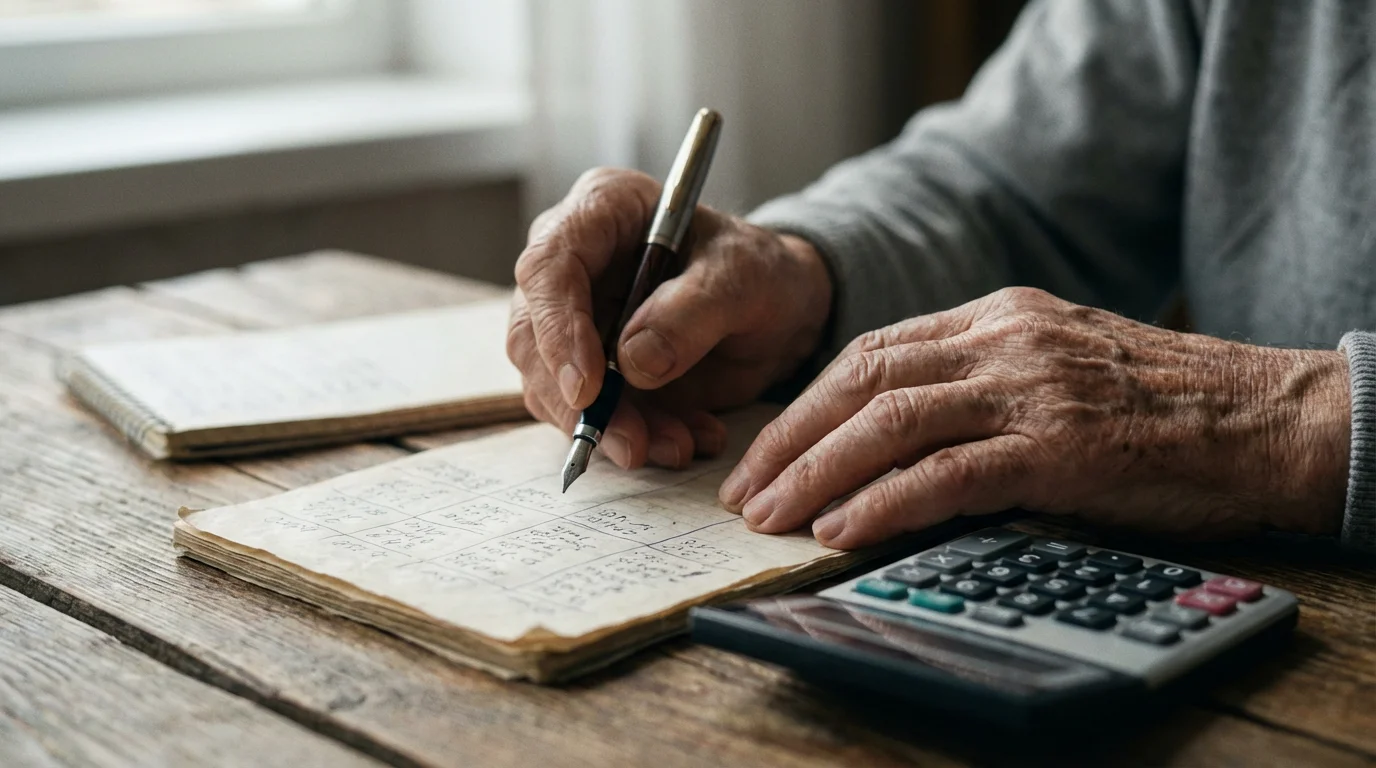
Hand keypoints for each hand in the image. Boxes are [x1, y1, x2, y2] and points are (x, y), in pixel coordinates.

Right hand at [508, 168, 832, 468]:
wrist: (777, 311)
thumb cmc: (757, 270)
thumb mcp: (744, 277)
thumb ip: (693, 311)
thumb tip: (632, 362)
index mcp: (601, 212)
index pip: (548, 266)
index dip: (557, 328)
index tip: (588, 387)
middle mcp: (573, 266)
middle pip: (533, 336)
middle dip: (580, 401)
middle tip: (633, 442)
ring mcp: (574, 322)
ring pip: (554, 386)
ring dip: (610, 428)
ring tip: (678, 445)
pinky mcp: (590, 371)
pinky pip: (588, 415)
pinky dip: (632, 437)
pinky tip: (684, 439)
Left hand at [720, 287, 1351, 548]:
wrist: (1264, 418)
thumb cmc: (1162, 403)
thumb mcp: (1058, 364)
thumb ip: (981, 381)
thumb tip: (894, 431)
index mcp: (998, 315)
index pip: (872, 350)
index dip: (807, 403)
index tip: (765, 448)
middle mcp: (1003, 340)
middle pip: (862, 379)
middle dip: (790, 437)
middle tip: (744, 489)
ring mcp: (1030, 389)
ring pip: (889, 421)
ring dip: (816, 472)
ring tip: (770, 518)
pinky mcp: (1058, 446)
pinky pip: (946, 473)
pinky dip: (882, 501)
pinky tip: (840, 528)